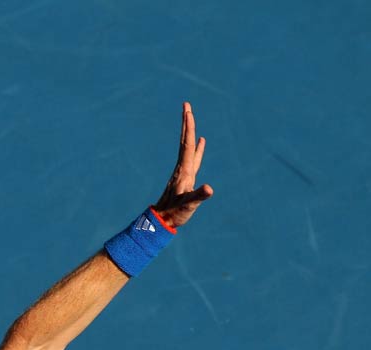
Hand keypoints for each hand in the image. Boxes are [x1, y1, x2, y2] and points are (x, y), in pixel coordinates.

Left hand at [153, 102, 212, 228]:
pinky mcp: (186, 178)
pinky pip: (193, 158)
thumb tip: (209, 188)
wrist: (161, 221)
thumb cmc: (175, 214)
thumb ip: (198, 196)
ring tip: (192, 118)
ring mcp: (183, 172)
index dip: (189, 128)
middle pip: (185, 141)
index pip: (187, 145)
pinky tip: (200, 143)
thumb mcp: (188, 205)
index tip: (188, 111)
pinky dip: (198, 148)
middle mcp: (182, 168)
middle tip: (186, 106)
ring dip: (190, 132)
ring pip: (188, 148)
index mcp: (184, 171)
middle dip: (186, 123)